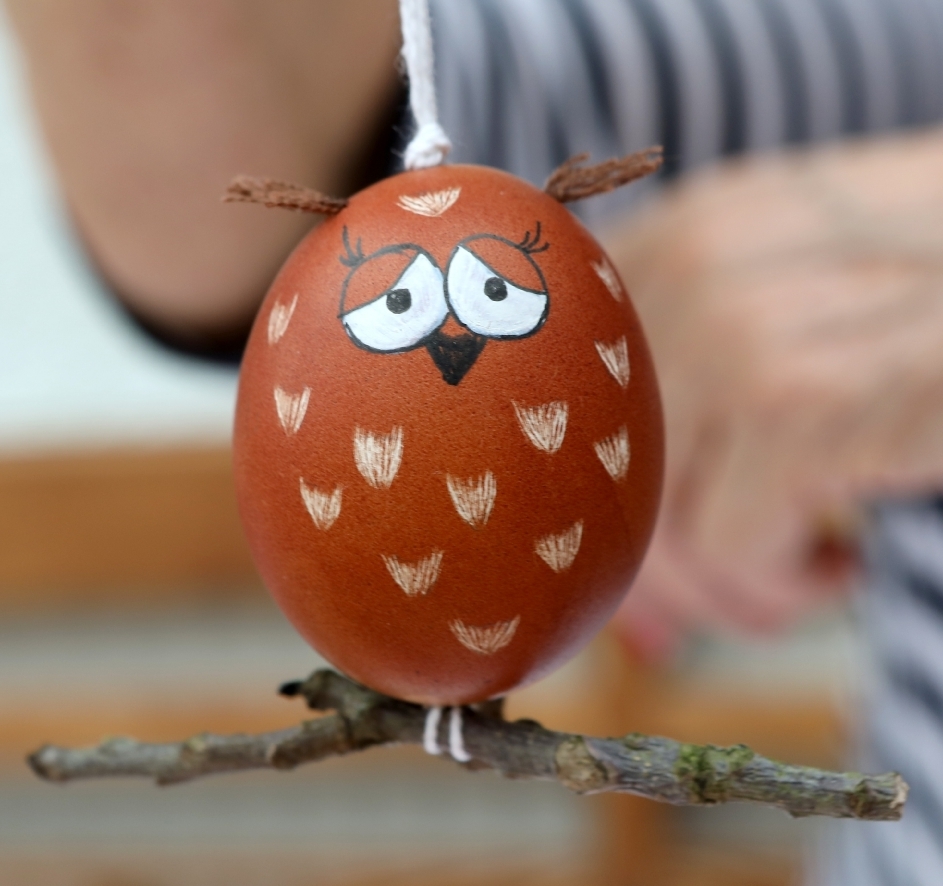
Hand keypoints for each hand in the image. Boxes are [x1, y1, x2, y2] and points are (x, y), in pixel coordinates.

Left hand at [603, 128, 942, 656]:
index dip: (589, 501)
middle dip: (657, 568)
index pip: (559, 400)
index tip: (642, 551)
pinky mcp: (800, 401)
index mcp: (675, 241)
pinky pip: (727, 547)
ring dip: (726, 592)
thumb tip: (628, 568)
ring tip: (802, 568)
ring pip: (653, 526)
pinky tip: (838, 561)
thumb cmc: (923, 315)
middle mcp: (688, 271)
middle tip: (732, 586)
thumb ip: (696, 392)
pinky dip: (782, 585)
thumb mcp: (798, 310)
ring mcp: (738, 330)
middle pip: (595, 475)